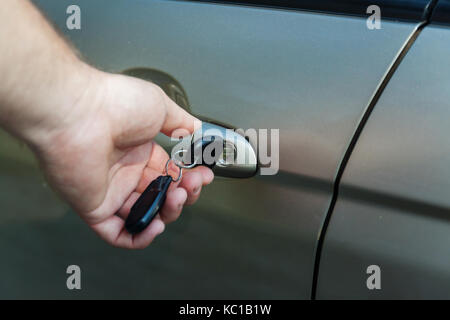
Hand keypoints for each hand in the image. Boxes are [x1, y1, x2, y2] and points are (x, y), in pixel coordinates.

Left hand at [33, 70, 212, 248]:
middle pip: (160, 195)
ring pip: (144, 214)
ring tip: (176, 199)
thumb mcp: (160, 107)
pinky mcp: (95, 208)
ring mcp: (110, 191)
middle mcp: (125, 172)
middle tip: (191, 187)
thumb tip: (198, 130)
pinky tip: (156, 226)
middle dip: (182, 194)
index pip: (168, 174)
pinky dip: (140, 237)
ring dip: (167, 213)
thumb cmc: (115, 104)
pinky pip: (117, 233)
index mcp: (138, 151)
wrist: (80, 112)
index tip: (203, 176)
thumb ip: (181, 122)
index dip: (188, 178)